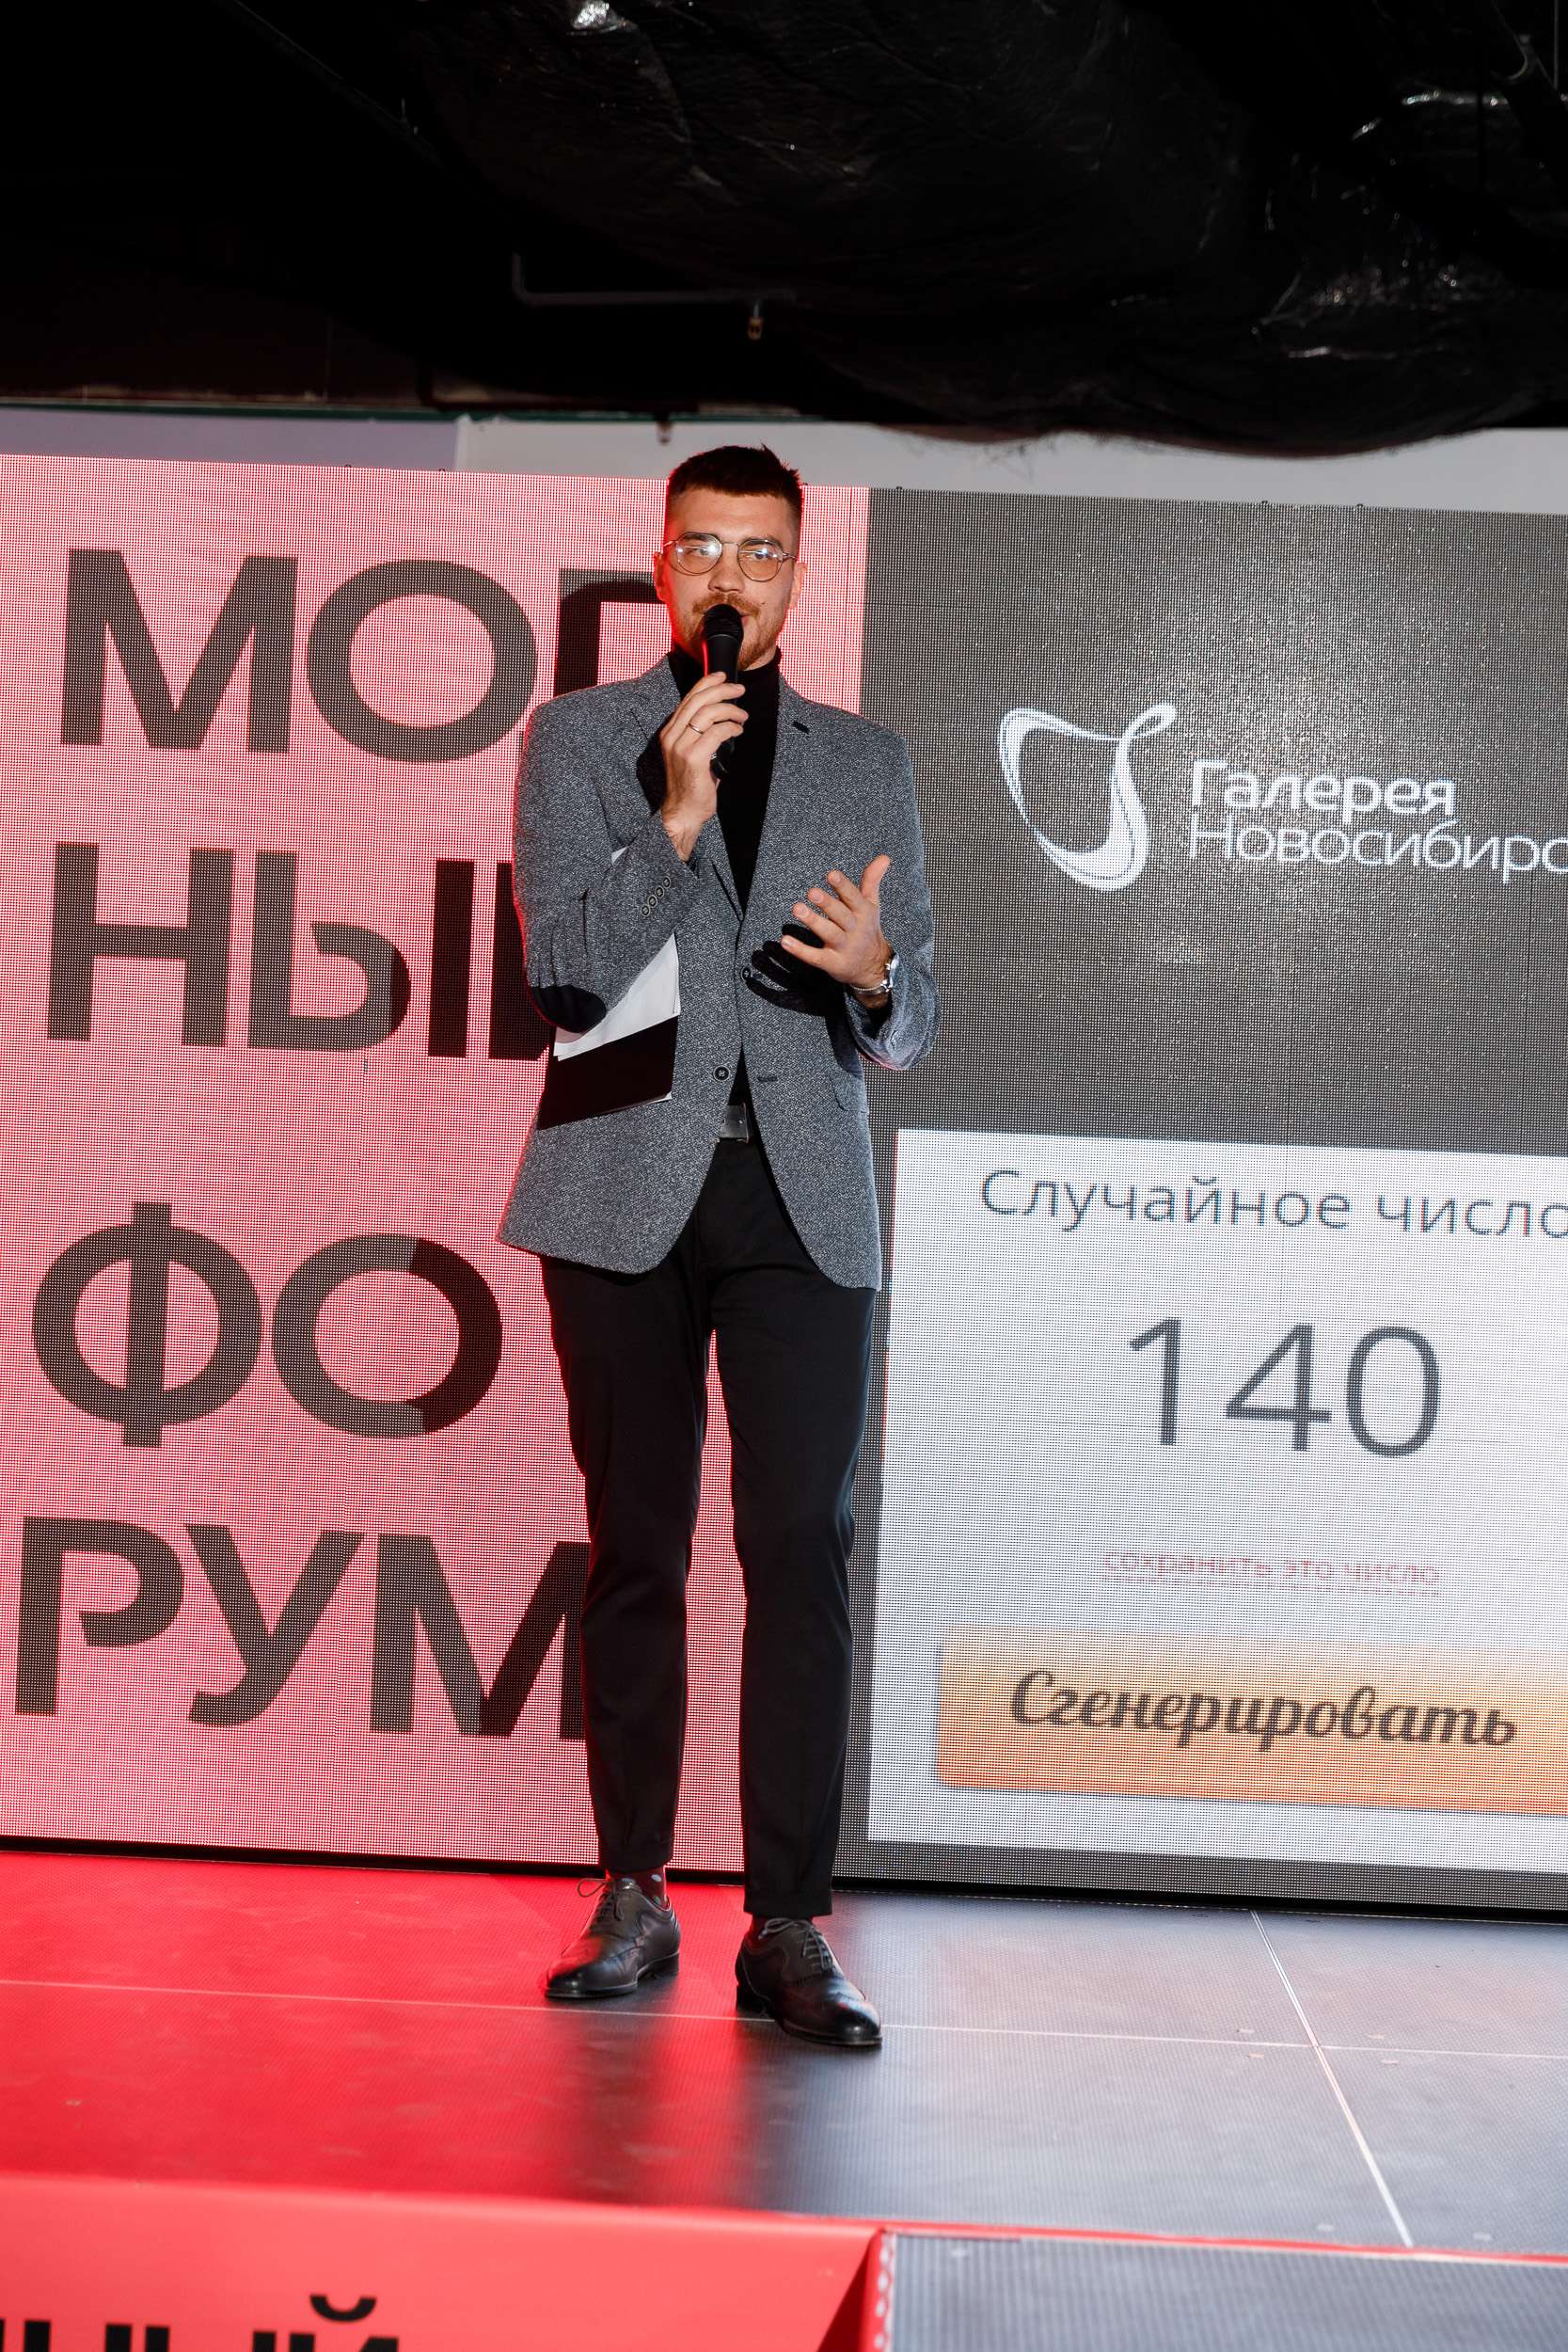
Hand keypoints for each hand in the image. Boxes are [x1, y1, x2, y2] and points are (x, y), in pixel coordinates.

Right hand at [658, 672, 745, 857]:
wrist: (683, 811)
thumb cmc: (691, 784)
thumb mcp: (691, 753)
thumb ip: (699, 734)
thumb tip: (721, 714)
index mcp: (669, 732)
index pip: (688, 699)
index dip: (706, 683)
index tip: (722, 676)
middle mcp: (672, 736)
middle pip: (698, 701)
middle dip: (721, 690)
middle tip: (739, 690)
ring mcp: (681, 747)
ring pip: (708, 714)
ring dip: (730, 710)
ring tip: (742, 715)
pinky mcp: (693, 758)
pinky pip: (716, 733)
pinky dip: (730, 728)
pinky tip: (737, 730)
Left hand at [779, 856, 892, 994]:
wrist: (873, 967)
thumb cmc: (867, 930)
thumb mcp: (872, 905)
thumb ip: (872, 880)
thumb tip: (884, 857)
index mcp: (863, 913)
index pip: (853, 897)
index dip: (843, 886)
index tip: (831, 874)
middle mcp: (854, 929)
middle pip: (840, 915)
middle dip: (827, 903)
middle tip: (811, 892)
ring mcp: (843, 947)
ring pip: (828, 933)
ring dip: (812, 921)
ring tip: (796, 909)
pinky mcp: (832, 963)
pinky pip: (815, 957)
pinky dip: (801, 951)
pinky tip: (786, 941)